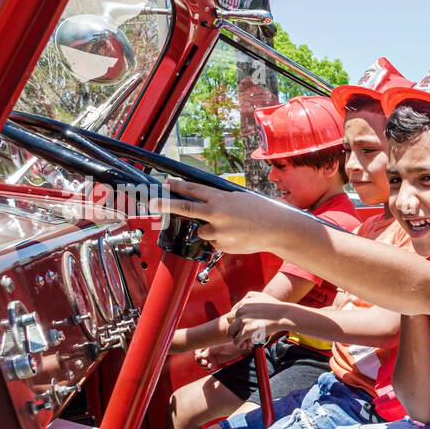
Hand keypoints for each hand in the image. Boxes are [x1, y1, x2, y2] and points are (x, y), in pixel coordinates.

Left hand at [149, 178, 311, 254]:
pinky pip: (214, 242)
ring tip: (230, 227)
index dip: (177, 186)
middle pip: (185, 208)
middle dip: (166, 204)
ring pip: (202, 231)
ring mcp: (219, 231)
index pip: (192, 190)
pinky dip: (221, 239)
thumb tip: (204, 202)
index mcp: (220, 198)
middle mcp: (217, 214)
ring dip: (210, 229)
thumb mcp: (239, 198)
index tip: (164, 183)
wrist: (277, 229)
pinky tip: (236, 235)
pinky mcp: (223, 245)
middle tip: (152, 202)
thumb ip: (220, 200)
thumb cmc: (261, 211)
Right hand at [194, 341, 241, 371]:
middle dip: (200, 362)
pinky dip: (208, 368)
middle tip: (206, 363)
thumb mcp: (219, 347)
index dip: (197, 355)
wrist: (237, 349)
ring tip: (209, 366)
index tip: (200, 358)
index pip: (197, 351)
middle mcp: (207, 351)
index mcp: (206, 345)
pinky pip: (208, 367)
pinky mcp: (214, 362)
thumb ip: (210, 350)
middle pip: (198, 358)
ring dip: (204, 366)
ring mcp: (210, 357)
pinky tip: (211, 368)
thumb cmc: (228, 345)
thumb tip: (201, 356)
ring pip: (202, 363)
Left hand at [227, 291, 288, 350]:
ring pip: (231, 333)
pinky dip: (239, 344)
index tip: (244, 327)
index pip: (232, 314)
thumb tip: (243, 301)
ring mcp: (243, 321)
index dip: (237, 321)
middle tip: (243, 335)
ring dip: (236, 338)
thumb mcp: (261, 295)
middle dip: (235, 330)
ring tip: (244, 342)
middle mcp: (240, 311)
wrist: (284, 314)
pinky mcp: (247, 331)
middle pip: (229, 323)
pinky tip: (246, 345)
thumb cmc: (276, 306)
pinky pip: (236, 341)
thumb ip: (249, 296)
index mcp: (243, 303)